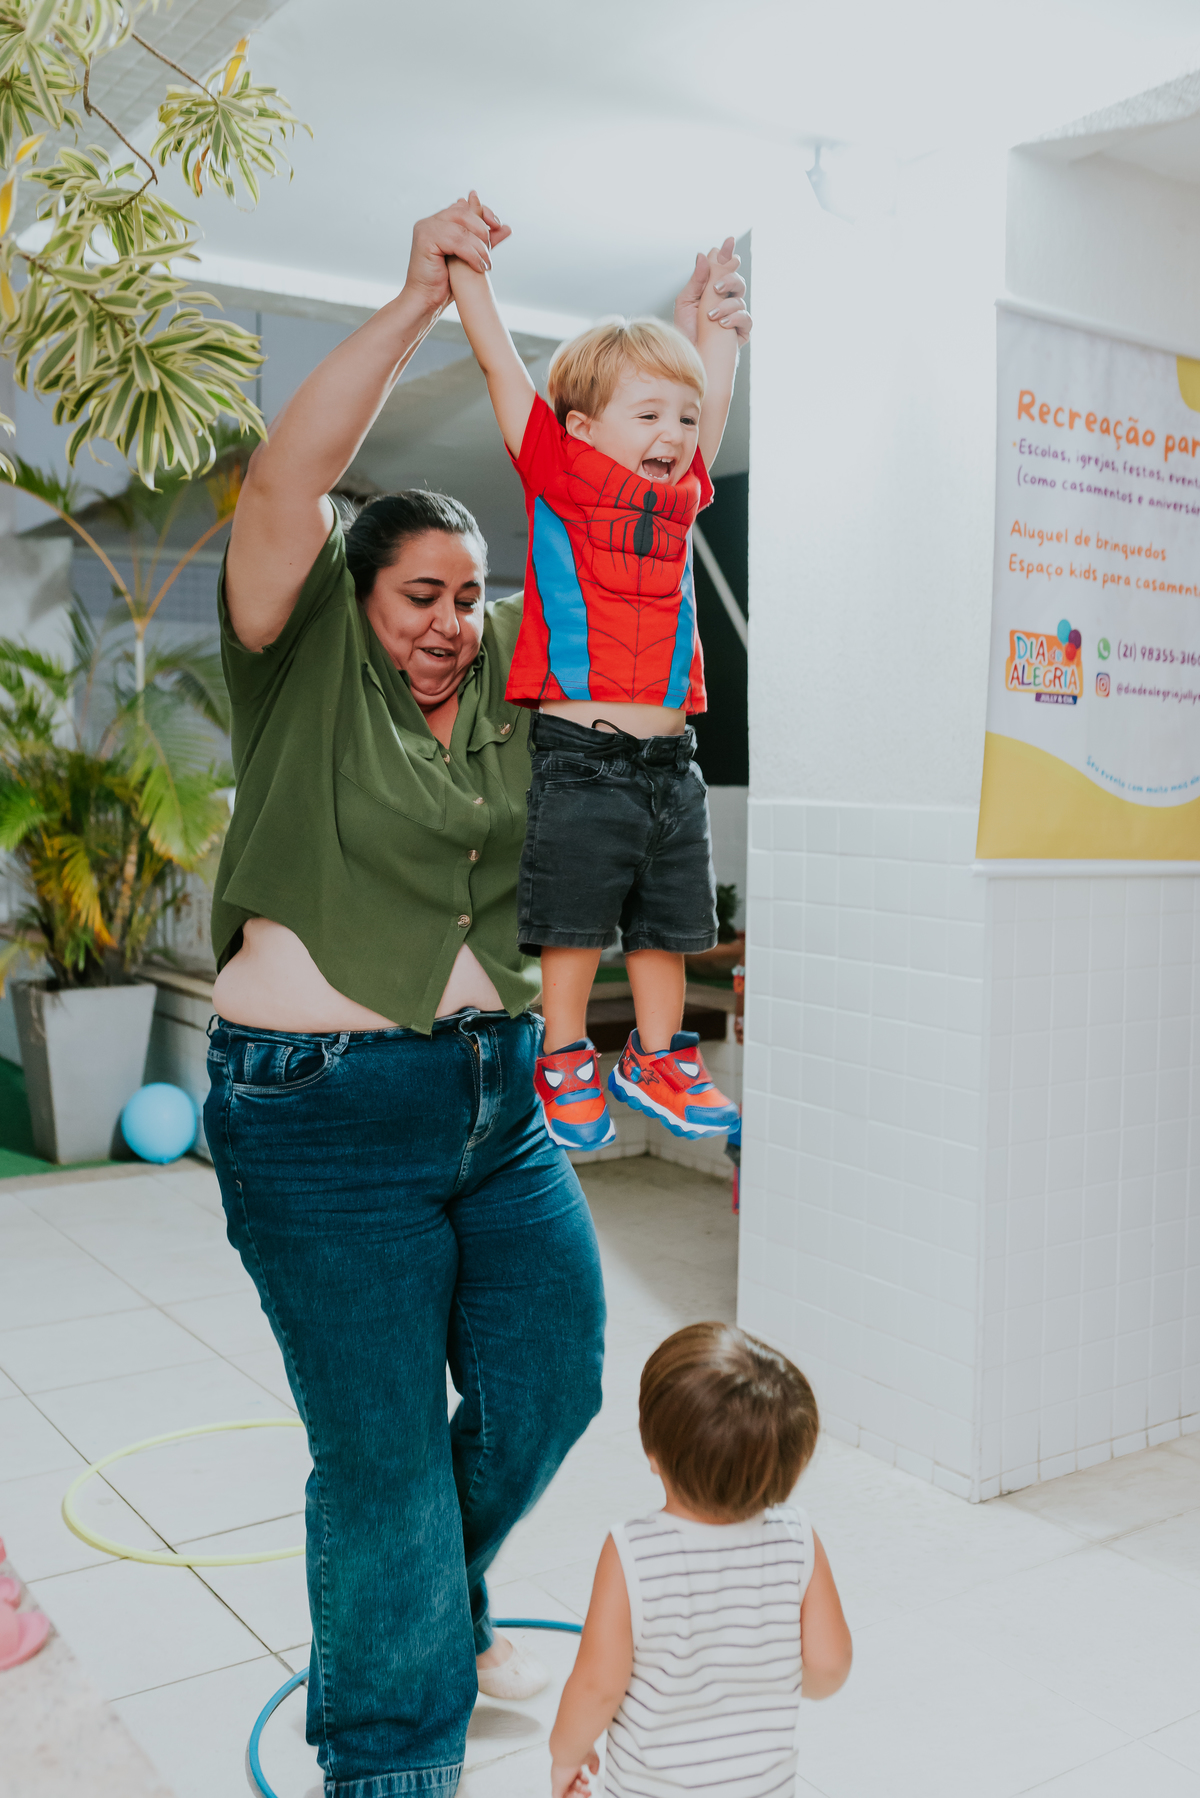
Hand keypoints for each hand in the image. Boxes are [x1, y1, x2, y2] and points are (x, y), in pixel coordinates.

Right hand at [402, 194, 511, 314]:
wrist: (427, 301)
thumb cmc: (446, 283)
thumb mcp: (471, 258)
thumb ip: (485, 241)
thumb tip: (507, 227)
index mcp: (441, 222)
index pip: (466, 207)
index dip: (484, 213)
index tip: (498, 225)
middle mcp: (432, 221)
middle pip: (464, 212)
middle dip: (483, 230)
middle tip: (490, 253)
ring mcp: (426, 228)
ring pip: (462, 227)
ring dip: (479, 247)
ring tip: (486, 264)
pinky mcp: (425, 238)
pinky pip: (456, 240)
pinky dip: (471, 254)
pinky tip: (478, 267)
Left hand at [551, 1751, 598, 1796]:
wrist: (569, 1748)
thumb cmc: (578, 1748)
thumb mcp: (591, 1756)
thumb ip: (593, 1764)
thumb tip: (594, 1772)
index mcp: (570, 1763)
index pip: (574, 1775)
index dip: (582, 1780)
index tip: (588, 1782)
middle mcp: (563, 1771)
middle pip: (571, 1784)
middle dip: (582, 1789)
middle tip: (589, 1791)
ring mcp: (559, 1778)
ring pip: (567, 1792)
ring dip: (578, 1795)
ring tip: (587, 1793)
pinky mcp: (556, 1786)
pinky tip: (580, 1797)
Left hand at [674, 236, 751, 345]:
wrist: (688, 357)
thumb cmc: (685, 330)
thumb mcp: (686, 302)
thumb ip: (697, 280)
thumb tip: (703, 255)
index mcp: (713, 289)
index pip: (723, 267)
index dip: (727, 253)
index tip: (729, 241)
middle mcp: (727, 299)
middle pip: (737, 279)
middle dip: (729, 279)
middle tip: (716, 287)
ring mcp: (735, 315)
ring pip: (741, 298)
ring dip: (725, 305)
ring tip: (710, 316)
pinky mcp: (741, 332)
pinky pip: (746, 319)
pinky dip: (735, 318)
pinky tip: (722, 323)